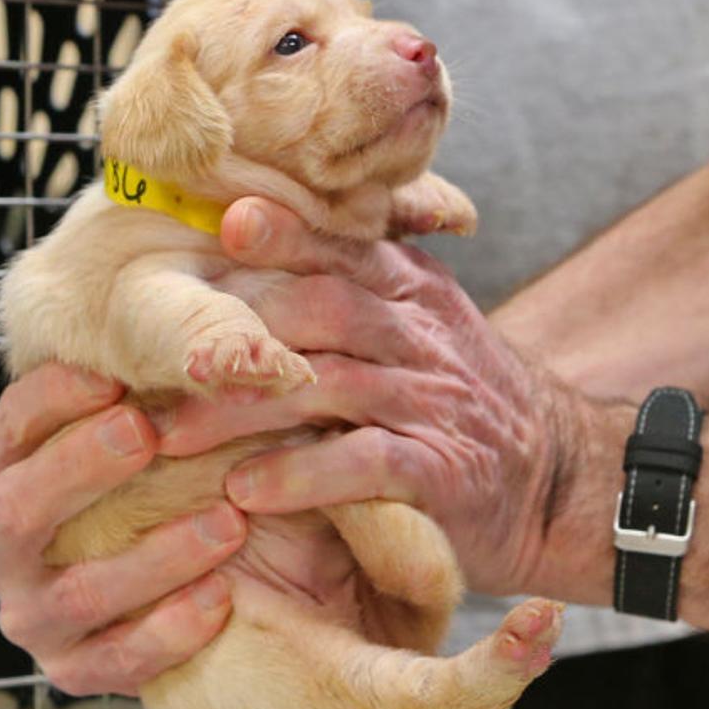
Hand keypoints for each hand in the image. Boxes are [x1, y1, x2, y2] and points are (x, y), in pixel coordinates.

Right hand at [0, 363, 246, 695]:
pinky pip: (114, 661)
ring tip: (228, 522)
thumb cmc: (159, 480)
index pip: (8, 431)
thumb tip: (188, 324)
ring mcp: (32, 618)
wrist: (182, 584)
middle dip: (79, 467)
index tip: (116, 372)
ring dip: (152, 556)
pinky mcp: (74, 671)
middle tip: (146, 432)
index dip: (52, 399)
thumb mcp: (138, 430)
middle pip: (16, 509)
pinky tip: (221, 597)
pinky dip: (168, 631)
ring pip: (76, 593)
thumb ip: (137, 390)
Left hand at [158, 199, 583, 596]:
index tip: (222, 220)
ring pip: (331, 384)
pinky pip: (365, 463)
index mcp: (412, 290)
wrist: (557, 483)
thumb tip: (257, 235)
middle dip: (237, 328)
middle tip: (151, 355)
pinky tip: (247, 489)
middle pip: (323, 307)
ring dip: (244, 409)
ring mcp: (433, 401)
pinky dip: (302, 475)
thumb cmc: (459, 404)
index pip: (343, 246)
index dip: (285, 232)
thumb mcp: (424, 327)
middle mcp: (422, 335)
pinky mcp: (443, 472)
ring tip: (172, 433)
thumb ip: (360, 286)